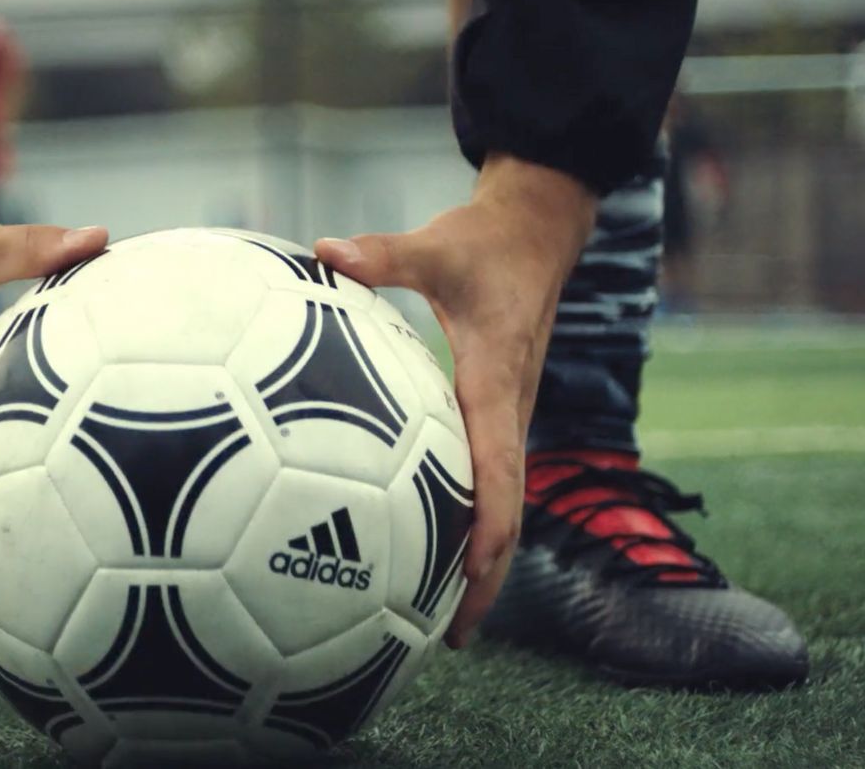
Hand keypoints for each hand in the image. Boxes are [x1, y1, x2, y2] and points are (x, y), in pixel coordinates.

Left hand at [316, 155, 596, 647]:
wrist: (539, 231)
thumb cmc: (487, 242)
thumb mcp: (437, 245)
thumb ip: (383, 255)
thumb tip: (325, 252)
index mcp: (497, 379)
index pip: (500, 466)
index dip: (489, 523)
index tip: (472, 575)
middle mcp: (509, 409)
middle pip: (506, 507)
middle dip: (487, 572)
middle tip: (452, 634)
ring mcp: (506, 415)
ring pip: (500, 501)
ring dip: (480, 559)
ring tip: (438, 619)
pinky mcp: (494, 411)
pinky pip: (485, 479)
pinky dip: (467, 522)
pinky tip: (424, 550)